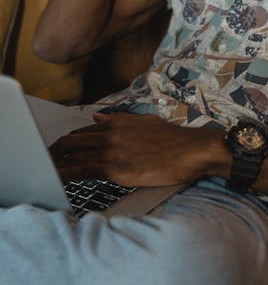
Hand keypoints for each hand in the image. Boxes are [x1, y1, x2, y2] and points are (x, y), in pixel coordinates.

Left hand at [50, 112, 228, 187]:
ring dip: (58, 165)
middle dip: (55, 152)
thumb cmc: (172, 139)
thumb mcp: (144, 122)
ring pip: (74, 156)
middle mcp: (110, 133)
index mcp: (117, 122)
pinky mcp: (116, 169)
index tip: (60, 151)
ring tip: (49, 174)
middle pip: (71, 142)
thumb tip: (97, 116)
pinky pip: (83, 172)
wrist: (190, 150)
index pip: (82, 131)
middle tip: (48, 162)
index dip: (67, 143)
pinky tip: (61, 181)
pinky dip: (68, 176)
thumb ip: (119, 119)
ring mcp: (112, 150)